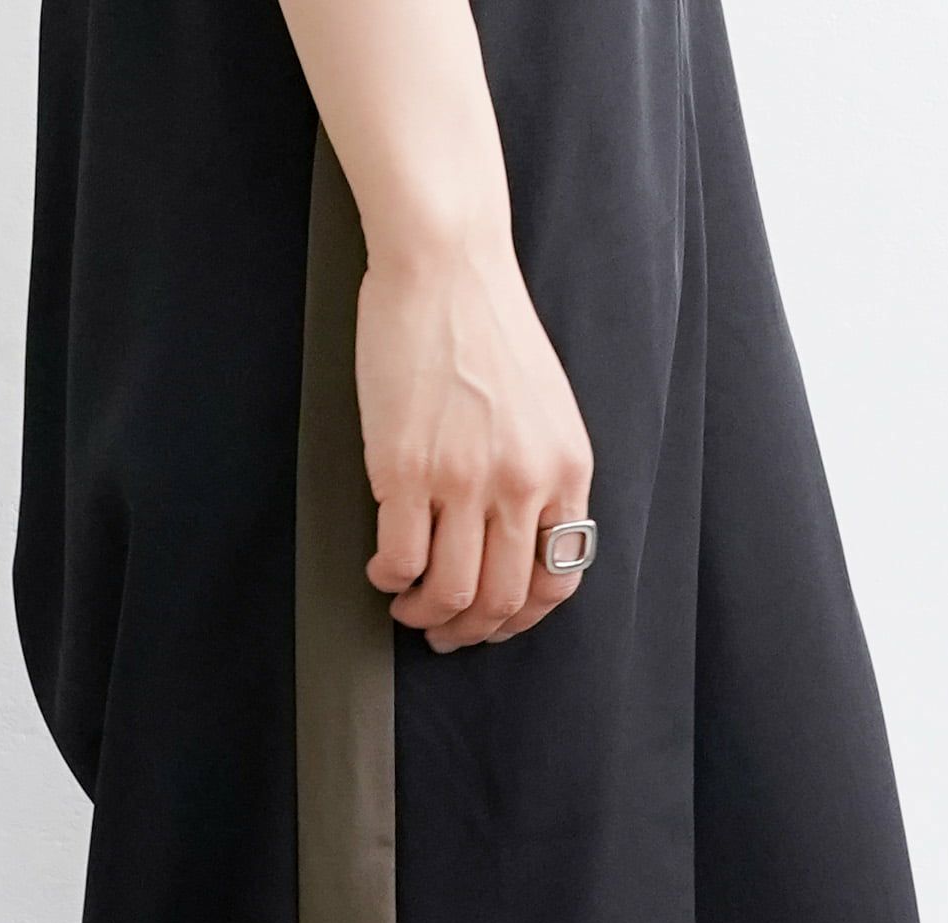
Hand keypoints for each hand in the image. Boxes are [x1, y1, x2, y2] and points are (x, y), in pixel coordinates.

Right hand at [356, 238, 593, 651]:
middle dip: (468, 632)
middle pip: (500, 600)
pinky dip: (389, 578)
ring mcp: (463, 479)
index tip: (494, 624)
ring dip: (424, 615)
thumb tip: (516, 540)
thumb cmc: (488, 327)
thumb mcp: (547, 409)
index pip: (556, 582)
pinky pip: (400, 558)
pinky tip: (382, 569)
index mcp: (565, 471)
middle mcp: (521, 483)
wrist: (447, 264)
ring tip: (407, 606)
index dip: (521, 620)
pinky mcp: (406, 468)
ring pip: (450, 592)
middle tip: (443, 633)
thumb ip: (541, 474)